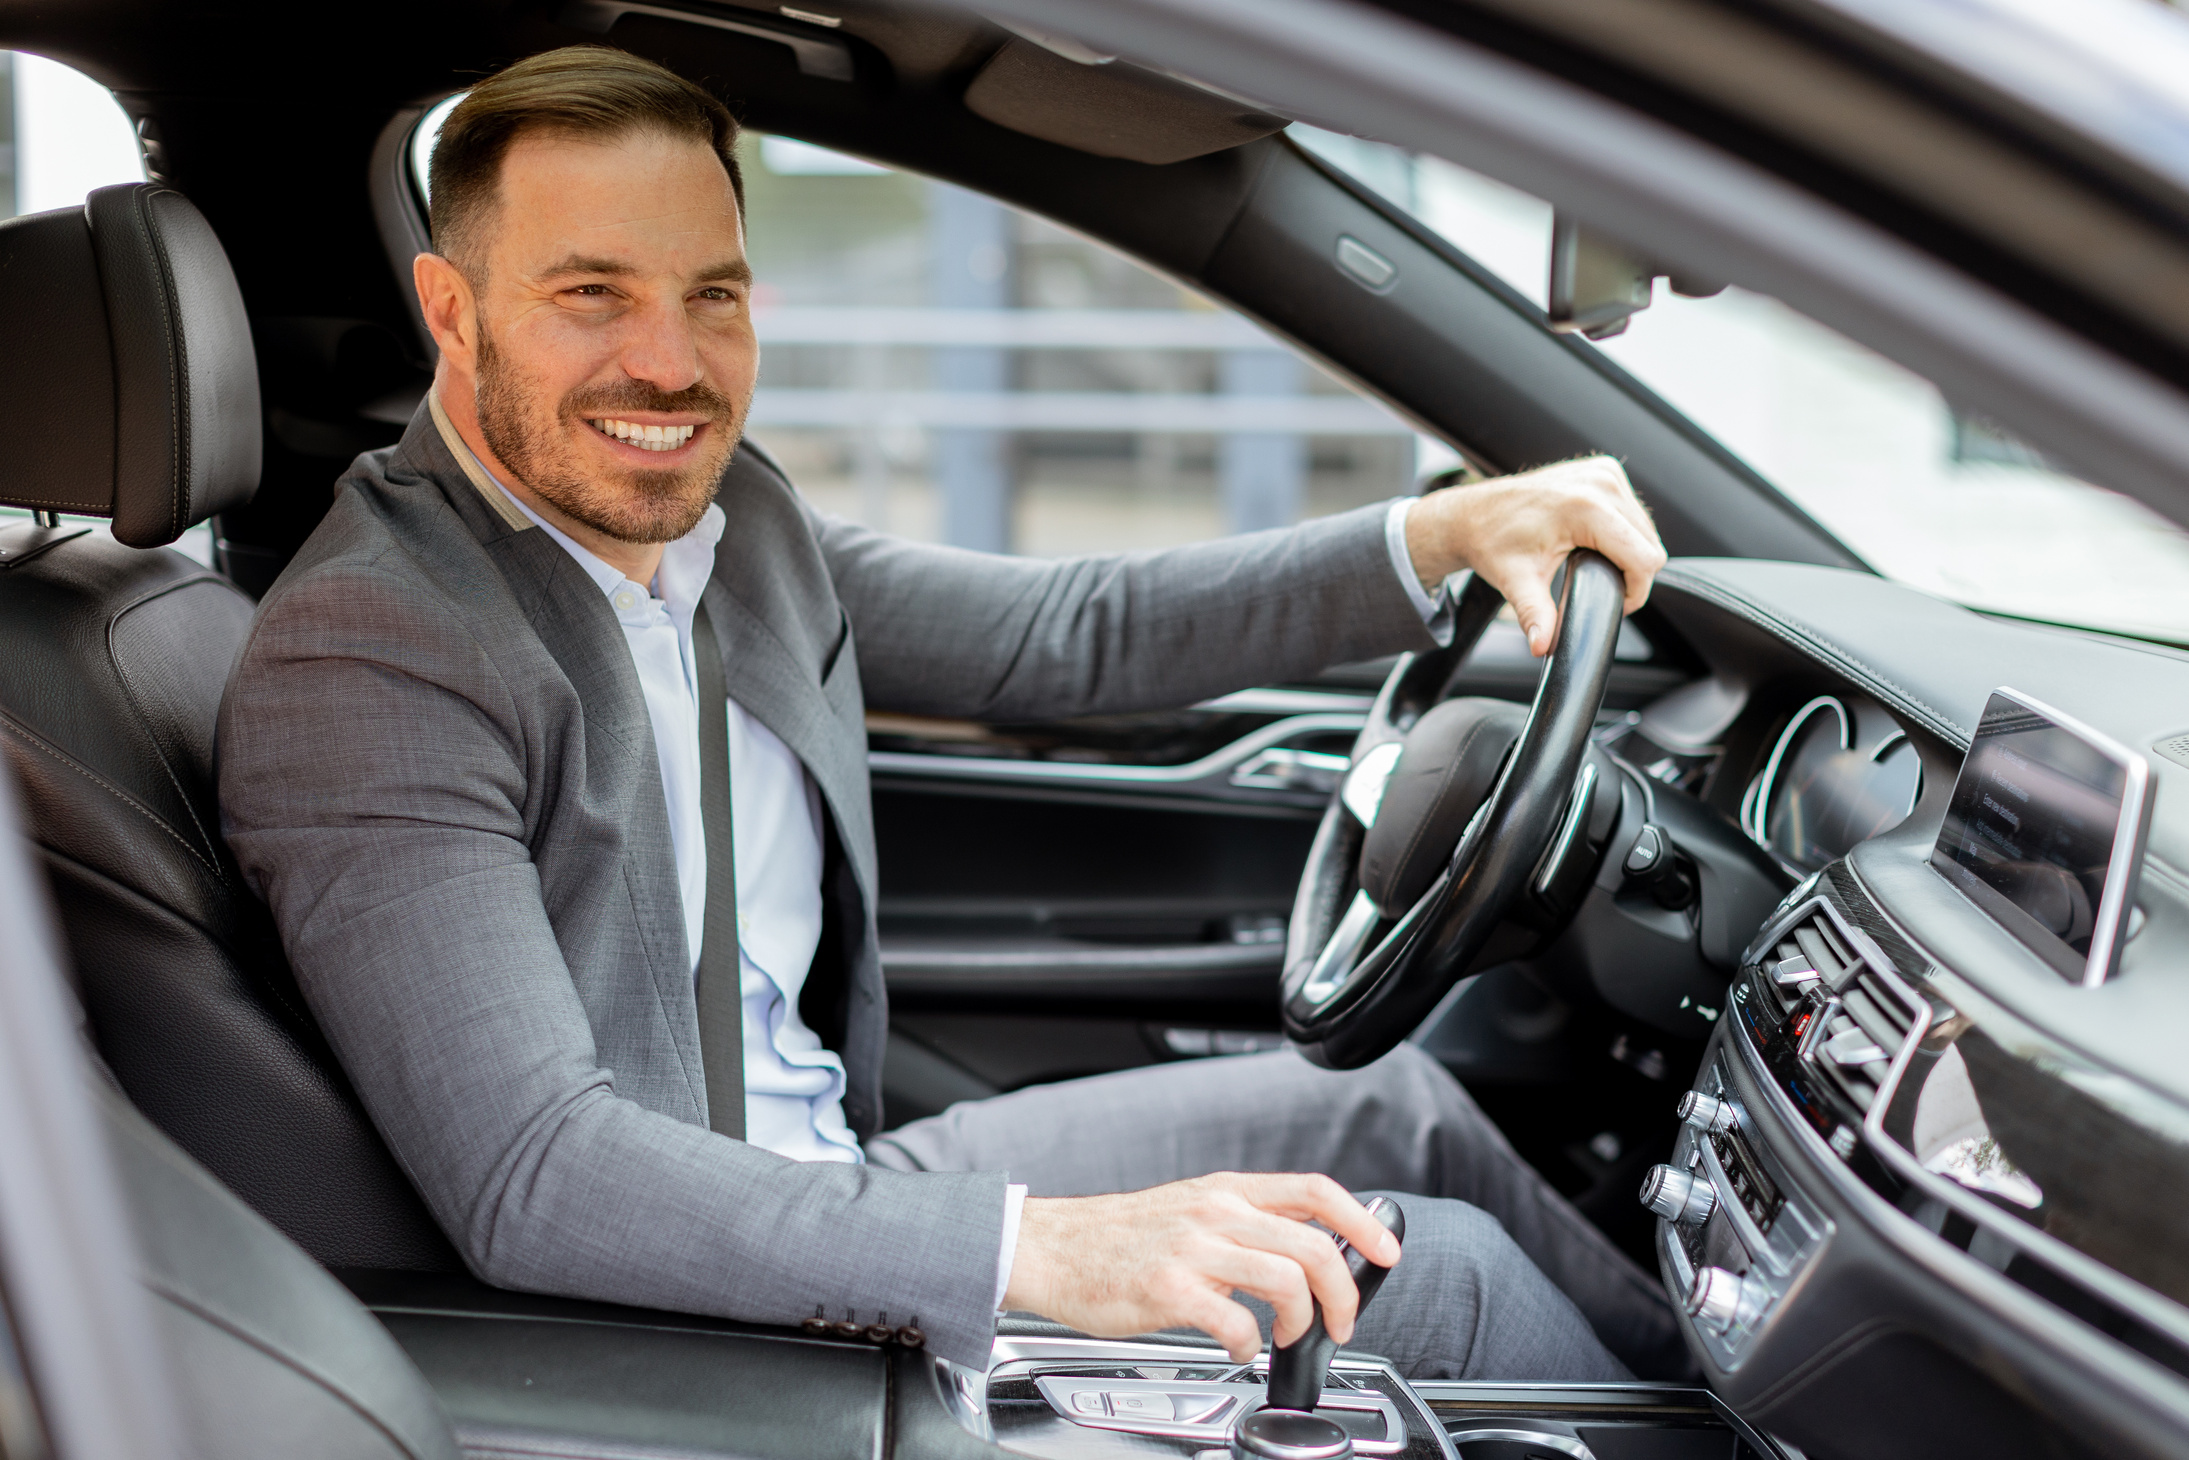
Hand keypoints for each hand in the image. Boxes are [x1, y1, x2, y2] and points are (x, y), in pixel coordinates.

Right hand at [1000, 1173, 1400, 1361]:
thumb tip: (1305, 1250)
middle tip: (1341, 1323)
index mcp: (1227, 1191)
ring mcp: (1193, 1250)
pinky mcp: (1169, 1290)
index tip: (1386, 1251)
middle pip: (1312, 1246)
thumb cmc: (1119, 1238)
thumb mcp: (1191, 1209)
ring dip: (1301, 1322)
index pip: (1315, 1192)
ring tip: (1286, 1337)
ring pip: (1285, 1282)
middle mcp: (1216, 1213)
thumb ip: (1245, 1223)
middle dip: (1343, 1294)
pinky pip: (1235, 1324)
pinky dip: (1248, 1346)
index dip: (1361, 1221)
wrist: (1052, 1248)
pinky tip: (1236, 1348)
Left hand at [1406, 455, 1666, 655]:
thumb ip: (1536, 615)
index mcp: (1586, 506)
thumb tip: (1543, 646)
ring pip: (1646, 529)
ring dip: (1630, 553)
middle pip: (1650, 545)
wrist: (1472, 515)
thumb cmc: (1492, 543)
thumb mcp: (1516, 582)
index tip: (1614, 604)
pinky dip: (1623, 533)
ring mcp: (1604, 471)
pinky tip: (1594, 542)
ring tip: (1592, 564)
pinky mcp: (1604, 470)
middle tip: (1595, 585)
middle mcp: (1601, 482)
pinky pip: (1634, 512)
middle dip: (1631, 574)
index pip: (1643, 559)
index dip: (1635, 591)